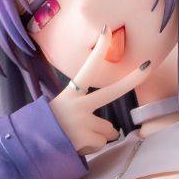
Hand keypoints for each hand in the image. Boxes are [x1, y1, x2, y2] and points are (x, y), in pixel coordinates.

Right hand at [44, 27, 154, 157]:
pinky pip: (102, 144)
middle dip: (132, 79)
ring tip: (77, 137)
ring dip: (98, 136)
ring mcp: (82, 121)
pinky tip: (76, 146)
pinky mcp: (84, 139)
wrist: (30, 147)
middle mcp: (78, 104)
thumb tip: (114, 131)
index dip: (98, 50)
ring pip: (109, 130)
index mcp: (71, 94)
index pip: (87, 68)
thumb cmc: (50, 128)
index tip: (108, 30)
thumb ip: (86, 112)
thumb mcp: (63, 110)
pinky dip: (92, 148)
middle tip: (148, 66)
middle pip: (112, 92)